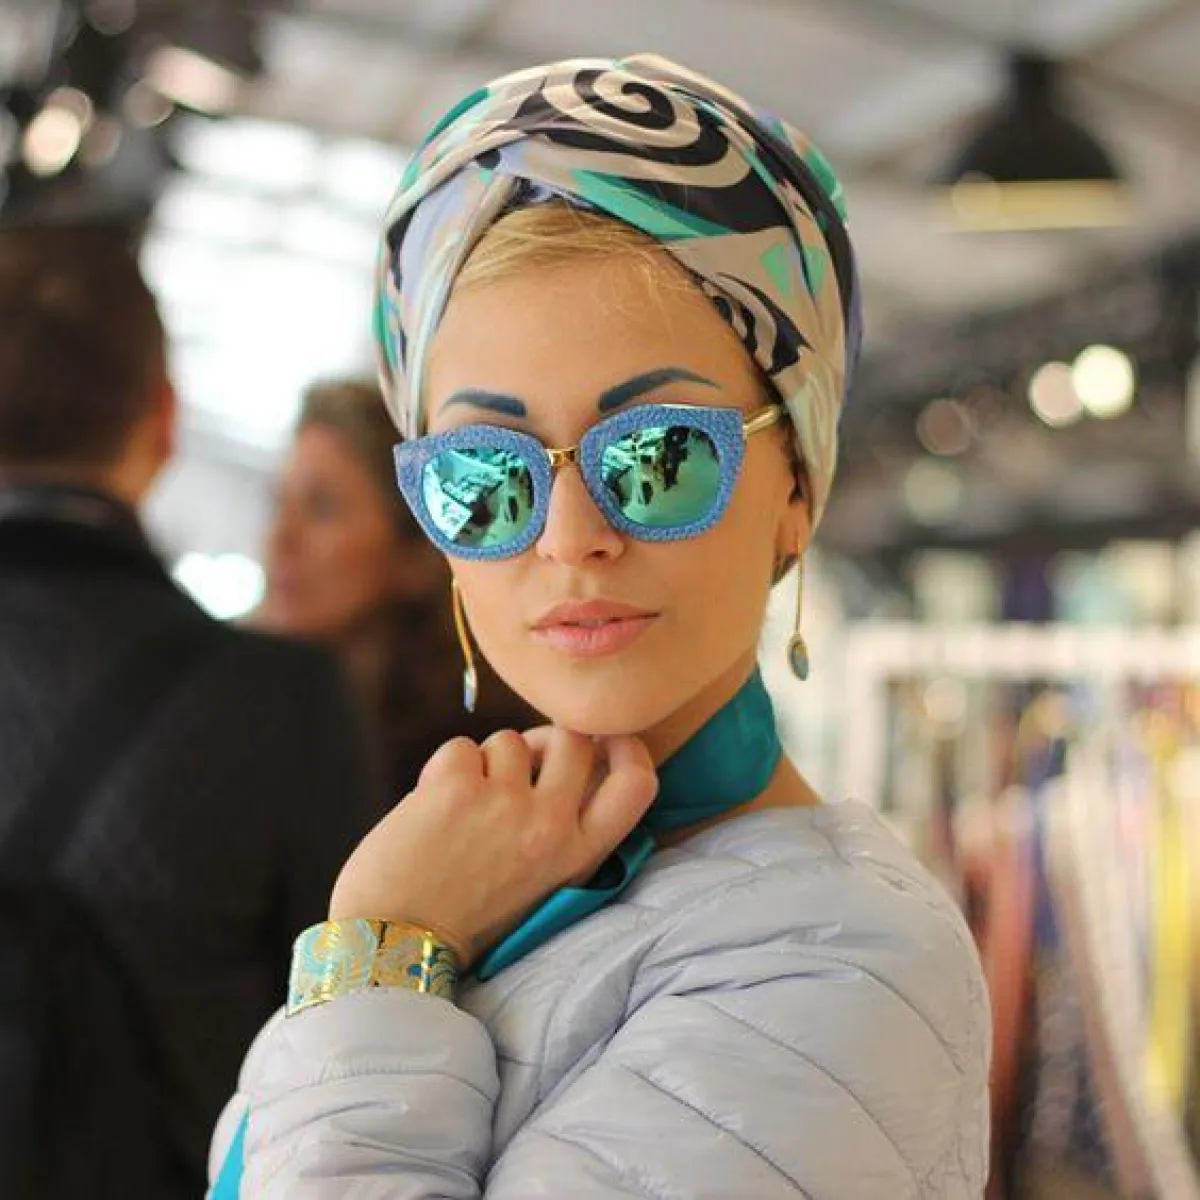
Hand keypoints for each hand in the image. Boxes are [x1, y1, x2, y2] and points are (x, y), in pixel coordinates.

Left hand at [328, 728, 656, 968]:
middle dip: (545, 740)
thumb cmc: (463, 915)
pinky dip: (444, 769)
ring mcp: (504, 804)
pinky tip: (433, 808)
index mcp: (578, 856)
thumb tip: (558, 755)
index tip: (605, 740)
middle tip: (518, 765)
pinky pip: (460, 748)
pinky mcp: (456, 789)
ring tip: (463, 809)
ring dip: (485, 763)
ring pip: (509, 740)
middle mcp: (550, 826)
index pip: (637, 783)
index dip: (626, 747)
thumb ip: (560, 829)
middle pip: (573, 740)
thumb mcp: (541, 884)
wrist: (394, 947)